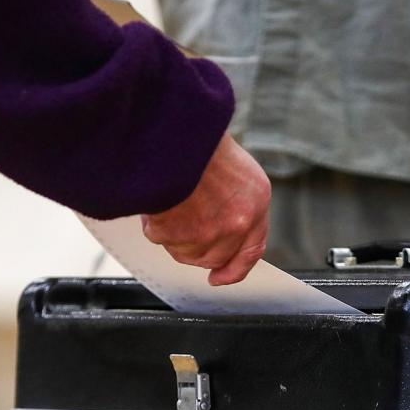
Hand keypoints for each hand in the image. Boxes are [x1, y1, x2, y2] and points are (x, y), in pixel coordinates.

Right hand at [142, 134, 270, 284]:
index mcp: (255, 201)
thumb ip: (234, 202)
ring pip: (186, 252)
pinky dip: (153, 223)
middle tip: (181, 228)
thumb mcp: (232, 169)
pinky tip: (156, 199)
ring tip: (169, 199)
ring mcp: (210, 232)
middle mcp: (238, 222)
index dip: (235, 269)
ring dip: (174, 234)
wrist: (174, 132)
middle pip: (215, 257)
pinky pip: (160, 238)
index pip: (252, 249)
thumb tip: (219, 225)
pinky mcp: (179, 235)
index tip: (220, 277)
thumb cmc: (197, 141)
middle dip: (196, 249)